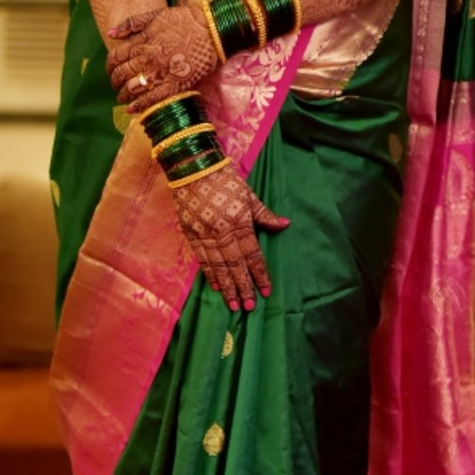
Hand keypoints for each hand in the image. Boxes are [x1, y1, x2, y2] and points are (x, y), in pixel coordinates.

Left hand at [107, 4, 220, 111]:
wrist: (211, 29)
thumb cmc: (184, 20)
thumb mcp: (155, 15)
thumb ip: (131, 24)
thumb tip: (110, 33)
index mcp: (142, 42)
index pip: (116, 57)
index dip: (110, 66)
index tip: (110, 70)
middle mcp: (148, 59)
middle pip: (122, 74)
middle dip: (115, 81)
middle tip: (115, 85)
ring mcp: (161, 73)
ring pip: (133, 88)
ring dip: (124, 94)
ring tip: (122, 97)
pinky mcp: (175, 84)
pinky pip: (153, 98)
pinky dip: (139, 105)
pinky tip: (132, 109)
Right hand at [169, 162, 289, 311]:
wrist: (192, 167)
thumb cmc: (225, 180)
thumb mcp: (248, 195)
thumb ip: (265, 215)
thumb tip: (285, 225)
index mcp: (239, 221)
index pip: (252, 254)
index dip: (260, 274)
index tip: (266, 290)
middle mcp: (221, 231)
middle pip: (235, 265)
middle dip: (243, 287)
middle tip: (249, 306)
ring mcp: (203, 234)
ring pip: (217, 266)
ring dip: (226, 287)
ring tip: (233, 304)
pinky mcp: (190, 233)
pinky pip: (201, 258)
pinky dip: (209, 273)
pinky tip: (216, 286)